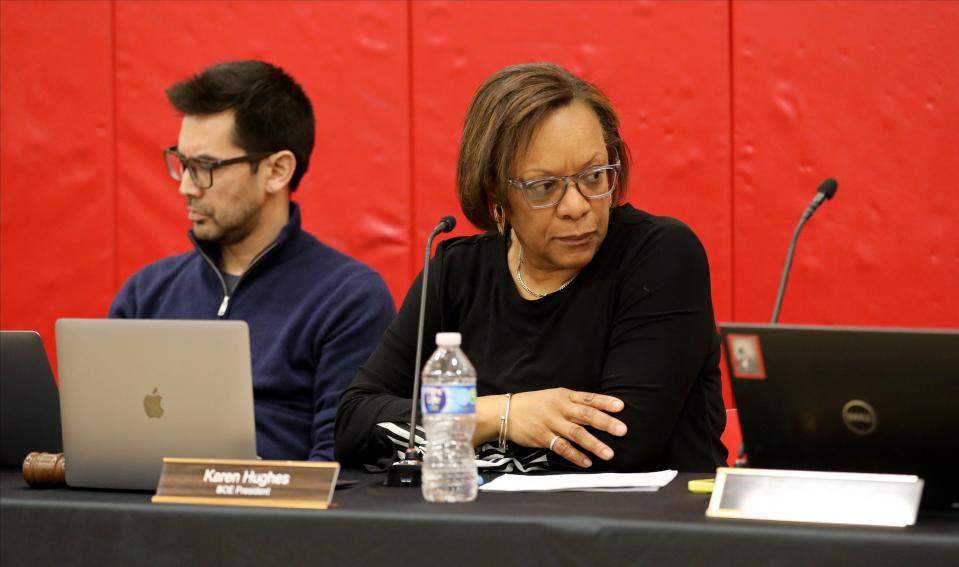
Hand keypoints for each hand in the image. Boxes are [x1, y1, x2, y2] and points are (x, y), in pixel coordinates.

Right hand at [507, 388, 626, 467]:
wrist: (505, 412)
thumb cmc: (533, 404)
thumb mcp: (552, 397)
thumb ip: (572, 403)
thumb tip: (596, 412)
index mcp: (563, 396)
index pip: (588, 398)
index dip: (604, 402)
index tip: (621, 406)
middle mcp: (559, 408)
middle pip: (585, 415)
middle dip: (605, 423)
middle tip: (622, 430)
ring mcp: (551, 423)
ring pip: (576, 434)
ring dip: (594, 444)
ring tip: (609, 453)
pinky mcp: (543, 438)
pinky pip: (562, 448)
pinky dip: (575, 456)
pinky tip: (587, 462)